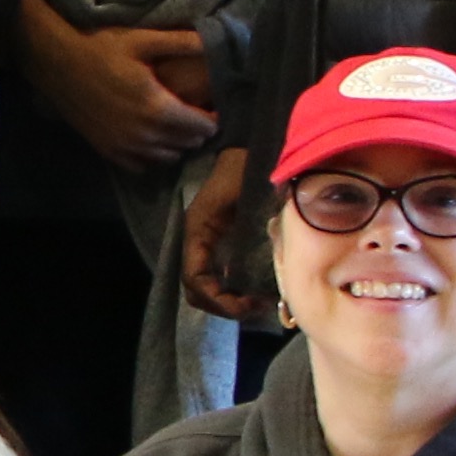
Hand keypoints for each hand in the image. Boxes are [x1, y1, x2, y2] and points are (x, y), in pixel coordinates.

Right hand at [15, 1, 218, 174]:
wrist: (56, 63)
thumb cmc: (100, 48)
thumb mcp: (142, 40)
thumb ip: (180, 42)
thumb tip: (213, 40)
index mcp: (157, 107)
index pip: (200, 126)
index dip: (213, 118)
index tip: (215, 107)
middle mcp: (144, 133)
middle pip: (186, 143)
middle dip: (198, 131)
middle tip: (199, 115)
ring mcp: (124, 145)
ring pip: (166, 157)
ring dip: (177, 145)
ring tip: (179, 127)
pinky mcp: (107, 150)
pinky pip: (140, 165)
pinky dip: (152, 157)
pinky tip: (152, 140)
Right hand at [176, 148, 259, 321]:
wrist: (253, 148)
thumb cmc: (248, 170)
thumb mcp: (246, 200)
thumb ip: (251, 232)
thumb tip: (260, 269)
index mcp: (197, 232)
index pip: (194, 279)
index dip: (217, 299)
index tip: (247, 304)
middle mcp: (198, 242)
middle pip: (196, 290)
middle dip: (223, 305)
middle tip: (255, 307)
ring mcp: (209, 244)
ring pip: (206, 287)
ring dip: (229, 301)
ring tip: (258, 301)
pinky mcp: (222, 244)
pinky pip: (220, 276)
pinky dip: (235, 290)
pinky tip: (259, 288)